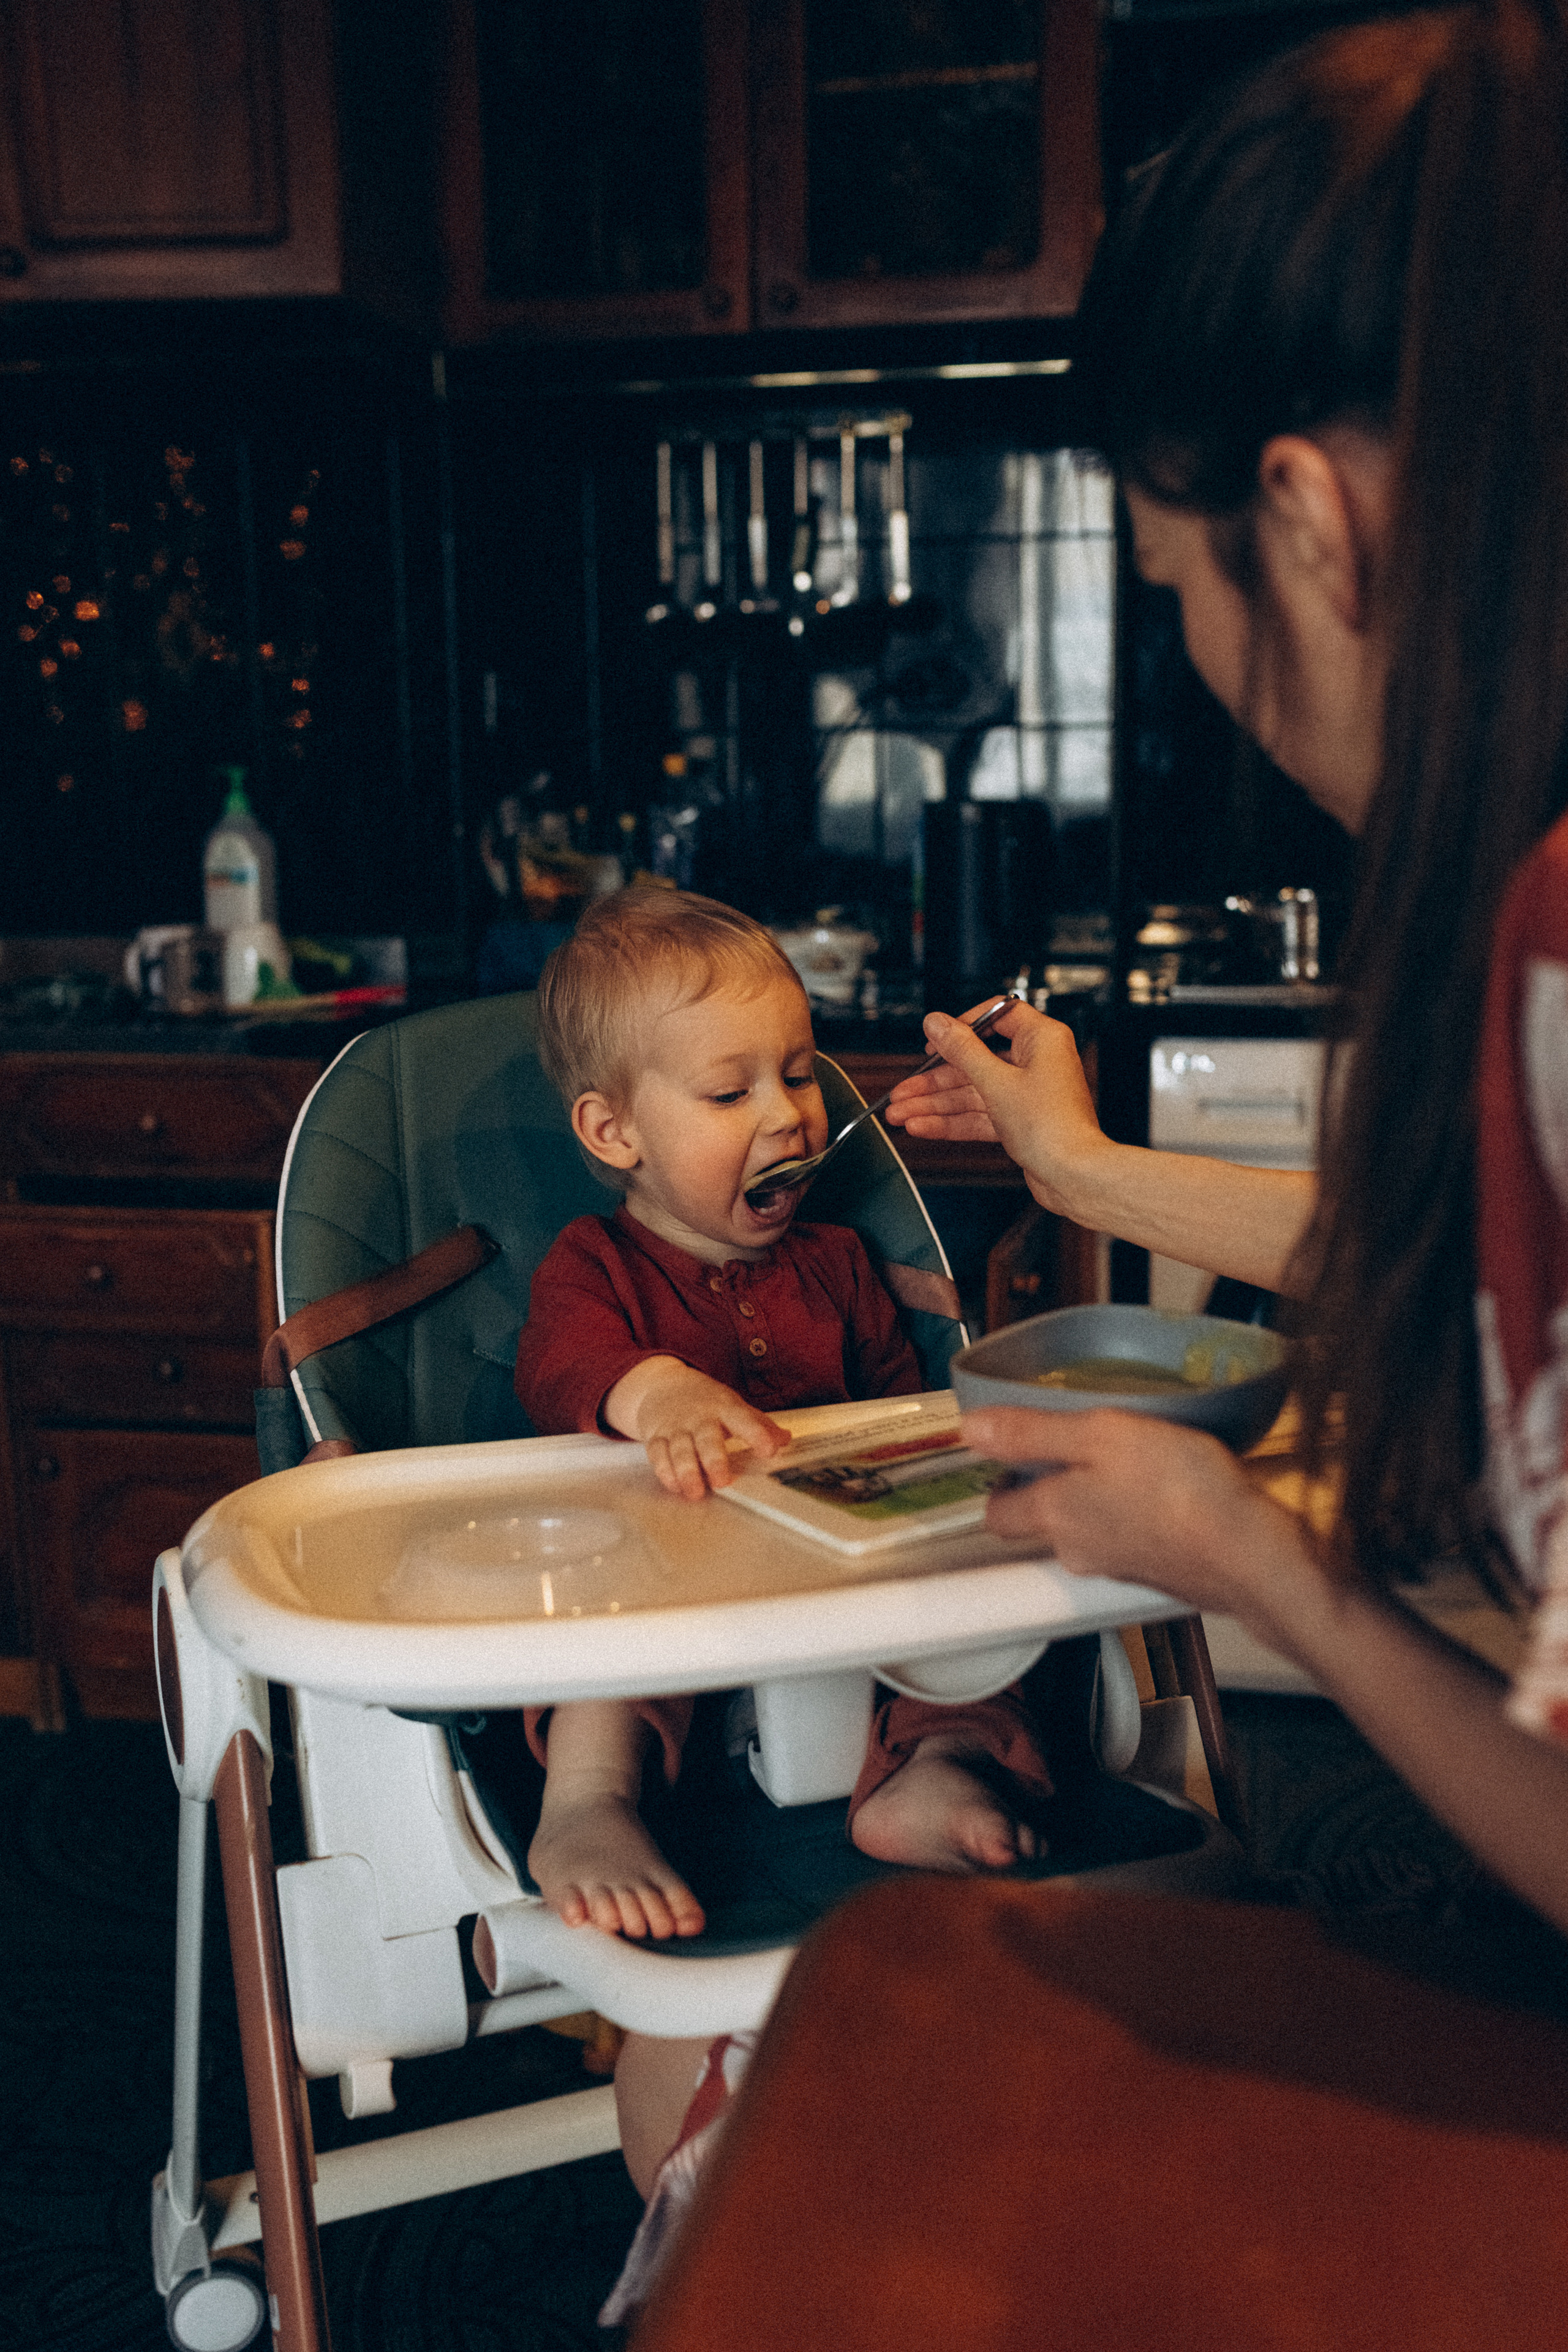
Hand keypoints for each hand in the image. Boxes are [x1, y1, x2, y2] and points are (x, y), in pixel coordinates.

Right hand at [606, 1357, 788, 1500]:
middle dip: (714, 1460)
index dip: (756, 1434)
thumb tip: (786, 1439)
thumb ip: (759, 1424)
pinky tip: (674, 1486)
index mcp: (724, 1407)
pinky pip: (657, 1453)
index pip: (743, 1419)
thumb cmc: (705, 1401)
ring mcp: (676, 1426)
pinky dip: (664, 1471)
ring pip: (680, 1449)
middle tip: (722, 1482)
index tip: (769, 1450)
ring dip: (686, 1471)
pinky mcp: (655, 1435)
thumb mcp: (733, 1406)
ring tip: (695, 1492)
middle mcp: (699, 1417)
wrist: (662, 1384)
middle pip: (707, 1438)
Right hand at [883, 1000, 1108, 1219]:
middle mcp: (1037, 1062)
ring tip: (901, 1113)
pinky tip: (924, 1126)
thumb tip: (938, 1022)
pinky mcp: (1021, 1121)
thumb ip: (961, 1050)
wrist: (1074, 1176)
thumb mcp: (995, 1082)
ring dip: (935, 1105)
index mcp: (1041, 1039)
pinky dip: (952, 1122)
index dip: (962, 1027)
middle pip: (975, 1061)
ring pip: (973, 1092)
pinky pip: (980, 1115)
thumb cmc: (1054, 1128)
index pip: (996, 1017)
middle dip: (934, 1081)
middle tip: (904, 1090)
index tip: (936, 1041)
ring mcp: (1028, 1093)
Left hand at [963, 1404, 1323, 1643]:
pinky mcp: (1162, 1573)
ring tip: (1126, 1458)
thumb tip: (971, 1429)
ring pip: (1090, 1530)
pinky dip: (1139, 1516)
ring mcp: (1122, 1567)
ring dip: (1099, 1499)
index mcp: (1055, 1515)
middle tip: (1074, 1444)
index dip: (998, 1483)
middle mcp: (1079, 1550)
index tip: (1011, 1453)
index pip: (998, 1513)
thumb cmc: (1180, 1489)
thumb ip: (1033, 1432)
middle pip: (1044, 1521)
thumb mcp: (1101, 1434)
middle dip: (1051, 1488)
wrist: (1253, 1555)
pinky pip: (1134, 1540)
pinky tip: (1167, 1489)